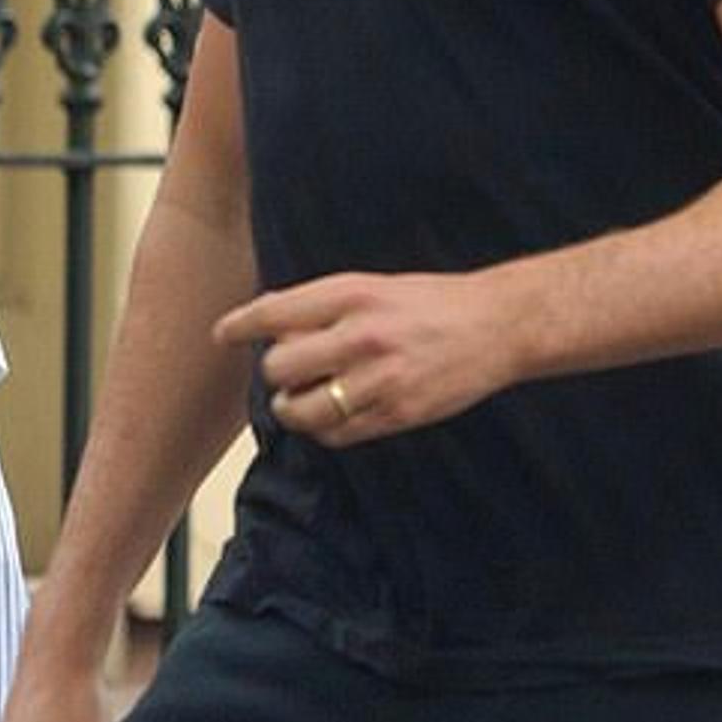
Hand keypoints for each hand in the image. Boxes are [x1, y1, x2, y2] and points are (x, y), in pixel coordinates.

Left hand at [214, 268, 519, 445]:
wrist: (498, 326)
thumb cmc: (431, 303)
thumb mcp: (373, 286)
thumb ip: (323, 307)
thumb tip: (270, 326)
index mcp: (352, 295)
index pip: (274, 313)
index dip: (240, 326)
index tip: (222, 334)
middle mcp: (361, 336)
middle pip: (280, 368)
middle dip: (277, 373)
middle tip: (288, 373)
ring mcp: (379, 379)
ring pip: (302, 410)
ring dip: (292, 409)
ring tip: (300, 402)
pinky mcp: (396, 413)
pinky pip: (337, 435)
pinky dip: (324, 430)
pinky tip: (332, 416)